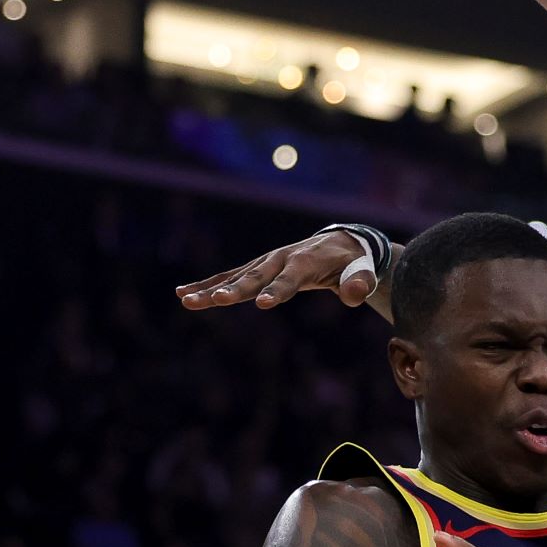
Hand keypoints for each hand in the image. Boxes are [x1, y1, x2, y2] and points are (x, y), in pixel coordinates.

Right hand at [176, 229, 378, 311]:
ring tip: (187, 300)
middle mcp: (280, 259)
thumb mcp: (362, 271)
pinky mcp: (257, 268)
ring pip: (235, 277)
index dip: (277, 290)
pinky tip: (184, 294)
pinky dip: (208, 284)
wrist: (338, 243)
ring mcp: (265, 263)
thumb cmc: (352, 262)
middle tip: (215, 301)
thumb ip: (360, 282)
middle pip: (255, 277)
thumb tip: (355, 296)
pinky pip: (229, 277)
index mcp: (305, 262)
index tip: (262, 303)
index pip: (289, 279)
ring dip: (211, 289)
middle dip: (235, 289)